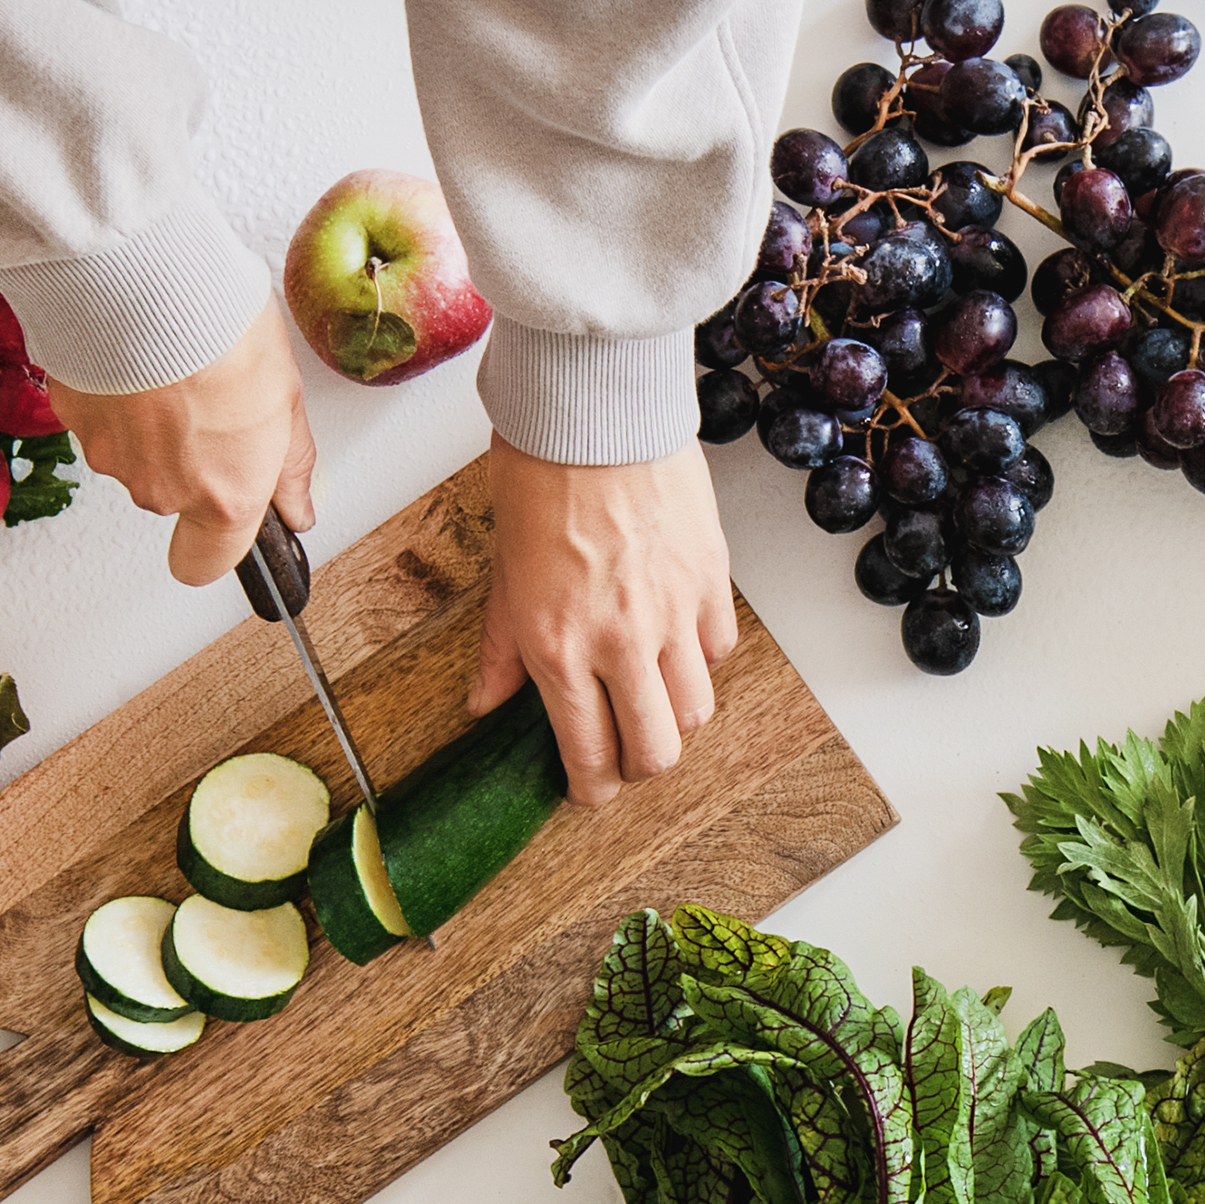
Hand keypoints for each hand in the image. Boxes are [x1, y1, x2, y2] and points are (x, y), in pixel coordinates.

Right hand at [57, 320, 317, 585]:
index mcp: (222, 496)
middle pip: (173, 497)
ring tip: (175, 368)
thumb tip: (296, 506)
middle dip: (191, 459)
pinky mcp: (71, 418)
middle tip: (212, 402)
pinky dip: (116, 396)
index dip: (217, 546)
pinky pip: (100, 418)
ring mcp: (111, 457)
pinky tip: (137, 356)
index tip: (232, 522)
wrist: (143, 279)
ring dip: (152, 424)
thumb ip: (289, 466)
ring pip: (134, 455)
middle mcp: (162, 489)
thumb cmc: (219, 329)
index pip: (206, 565)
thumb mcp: (285, 397)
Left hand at [475, 441, 738, 808]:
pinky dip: (701, 659)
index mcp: (557, 646)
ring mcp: (671, 614)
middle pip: (656, 751)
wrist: (595, 412)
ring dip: (675, 717)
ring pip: (696, 711)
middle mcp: (619, 642)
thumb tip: (485, 703)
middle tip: (625, 756)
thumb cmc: (539, 476)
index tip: (590, 791)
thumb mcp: (502, 571)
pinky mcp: (710, 581)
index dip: (592, 788)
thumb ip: (501, 648)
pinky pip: (719, 651)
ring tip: (652, 698)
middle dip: (640, 767)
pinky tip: (677, 642)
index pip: (588, 752)